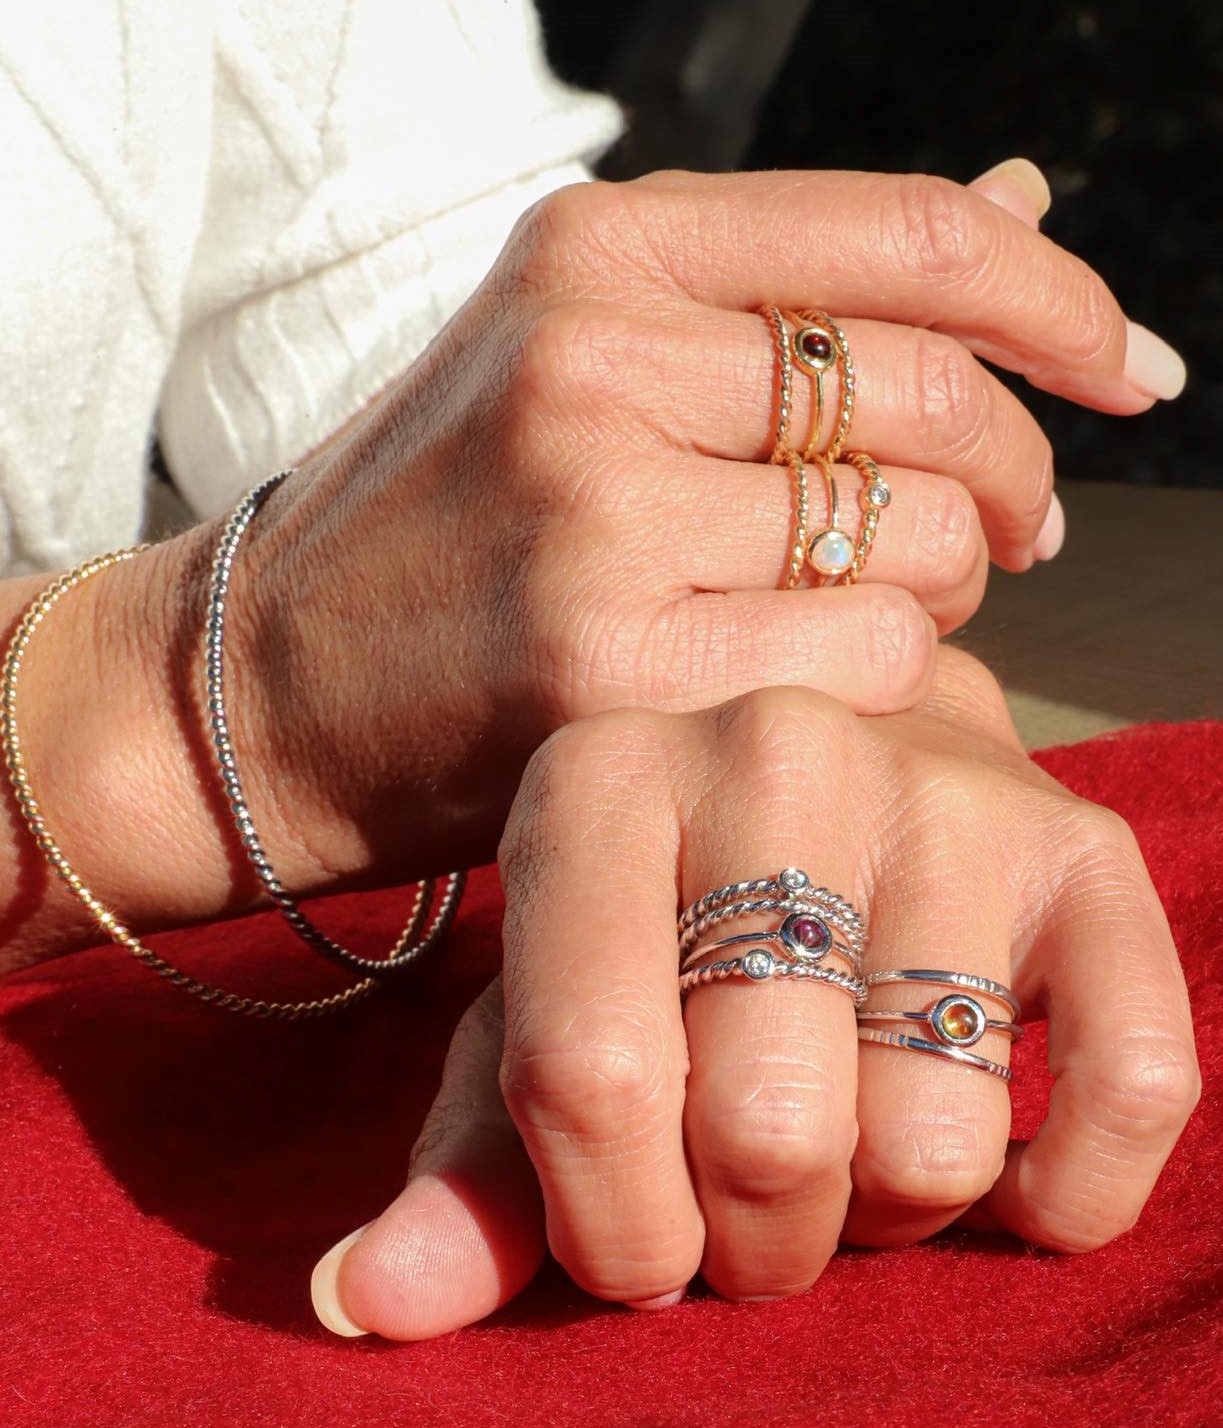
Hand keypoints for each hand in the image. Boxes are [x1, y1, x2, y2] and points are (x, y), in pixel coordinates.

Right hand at [213, 161, 1183, 885]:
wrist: (263, 686)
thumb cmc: (434, 527)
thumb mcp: (577, 350)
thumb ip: (788, 285)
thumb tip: (1018, 197)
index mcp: (597, 249)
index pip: (913, 235)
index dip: (1060, 299)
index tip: (1124, 363)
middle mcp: (597, 356)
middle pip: (934, 394)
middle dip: (1018, 471)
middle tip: (1018, 526)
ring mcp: (598, 511)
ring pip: (917, 536)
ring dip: (951, 581)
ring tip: (894, 604)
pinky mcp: (605, 663)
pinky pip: (862, 653)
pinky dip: (888, 671)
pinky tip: (837, 680)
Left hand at [312, 649, 1198, 1338]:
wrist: (829, 794)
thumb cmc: (664, 937)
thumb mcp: (544, 1033)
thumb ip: (468, 1173)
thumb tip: (366, 1303)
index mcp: (596, 782)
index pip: (590, 1078)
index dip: (614, 1228)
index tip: (635, 1245)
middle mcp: (773, 749)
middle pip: (769, 1129)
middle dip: (756, 1235)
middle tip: (750, 1190)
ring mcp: (940, 788)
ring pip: (933, 1144)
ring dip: (886, 1212)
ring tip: (851, 1129)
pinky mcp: (1086, 846)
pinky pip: (1128, 1091)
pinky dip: (1063, 1191)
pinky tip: (1002, 1161)